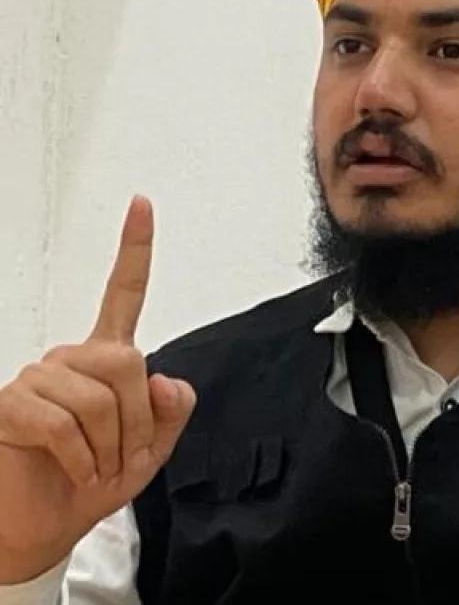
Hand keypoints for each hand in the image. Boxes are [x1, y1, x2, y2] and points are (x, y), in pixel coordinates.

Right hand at [0, 196, 194, 584]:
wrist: (46, 527)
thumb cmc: (93, 481)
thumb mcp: (151, 448)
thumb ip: (170, 409)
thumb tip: (162, 377)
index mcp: (107, 357)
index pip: (124, 293)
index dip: (134, 248)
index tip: (141, 204)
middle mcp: (72, 357)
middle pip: (127, 362)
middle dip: (137, 418)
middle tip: (125, 453)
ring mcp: (38, 377)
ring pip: (98, 397)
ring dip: (109, 446)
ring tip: (94, 465)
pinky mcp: (11, 403)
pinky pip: (62, 424)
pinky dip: (81, 459)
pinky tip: (75, 470)